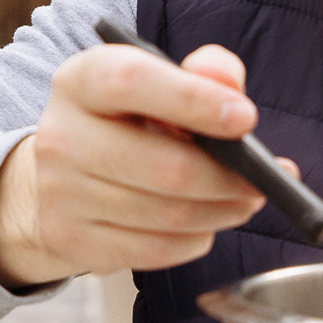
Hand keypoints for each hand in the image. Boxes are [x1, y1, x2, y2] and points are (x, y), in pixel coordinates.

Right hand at [0, 42, 272, 287]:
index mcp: (81, 80)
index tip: (246, 118)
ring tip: (244, 200)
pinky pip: (154, 250)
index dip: (193, 100)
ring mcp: (60, 193)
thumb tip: (231, 87)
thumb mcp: (160, 82)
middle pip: (164, 167)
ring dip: (221, 212)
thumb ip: (205, 71)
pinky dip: (194, 240)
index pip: (133, 82)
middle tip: (262, 181)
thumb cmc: (127, 122)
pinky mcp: (70, 240)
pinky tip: (205, 224)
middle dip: (228, 178)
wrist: (60, 178)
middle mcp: (60, 135)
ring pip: (166, 215)